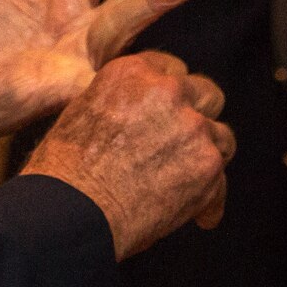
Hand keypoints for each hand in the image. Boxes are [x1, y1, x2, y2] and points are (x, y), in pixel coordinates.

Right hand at [21, 51, 233, 258]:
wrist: (74, 211)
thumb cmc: (65, 173)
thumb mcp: (82, 113)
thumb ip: (119, 104)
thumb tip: (135, 118)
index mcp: (131, 72)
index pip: (170, 69)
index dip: (171, 96)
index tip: (169, 114)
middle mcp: (166, 90)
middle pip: (205, 93)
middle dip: (198, 118)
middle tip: (185, 143)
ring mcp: (191, 125)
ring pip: (220, 136)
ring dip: (207, 156)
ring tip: (192, 180)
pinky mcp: (207, 163)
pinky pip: (221, 181)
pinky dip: (210, 201)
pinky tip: (199, 217)